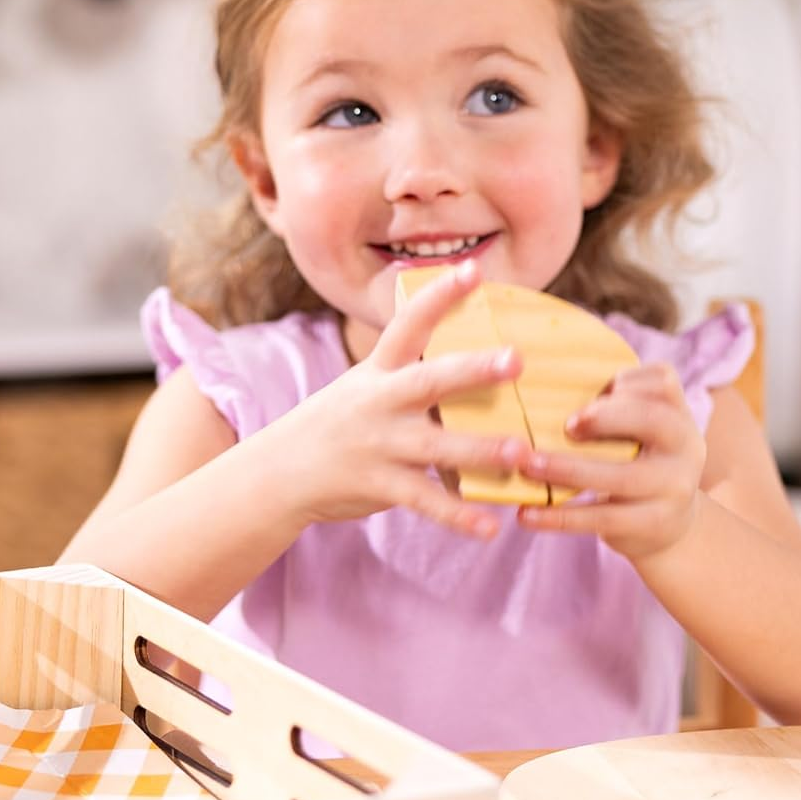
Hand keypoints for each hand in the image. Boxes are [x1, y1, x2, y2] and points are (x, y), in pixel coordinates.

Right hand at [275, 261, 526, 538]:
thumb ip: (411, 372)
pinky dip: (458, 516)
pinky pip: (424, 502)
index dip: (440, 296)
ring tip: (521, 451)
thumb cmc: (340, 422)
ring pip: (435, 445)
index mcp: (378, 371)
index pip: (409, 324)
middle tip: (516, 359)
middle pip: (429, 380)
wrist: (279, 472)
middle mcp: (380, 402)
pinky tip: (490, 529)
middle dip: (473, 369)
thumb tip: (472, 353)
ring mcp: (379, 445)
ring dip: (480, 449)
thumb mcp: (365, 385)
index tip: (474, 270)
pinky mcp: (379, 485)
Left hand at [516, 362, 704, 560]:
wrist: (674, 526)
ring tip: (527, 466)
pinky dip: (560, 517)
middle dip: (605, 418)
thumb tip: (548, 386)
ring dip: (568, 470)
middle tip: (565, 424)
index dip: (626, 383)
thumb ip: (615, 407)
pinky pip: (602, 518)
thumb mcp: (643, 432)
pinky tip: (527, 514)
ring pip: (621, 477)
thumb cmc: (640, 462)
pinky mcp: (652, 524)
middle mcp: (686, 448)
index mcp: (678, 415)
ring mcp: (673, 489)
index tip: (589, 390)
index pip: (663, 384)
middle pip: (652, 420)